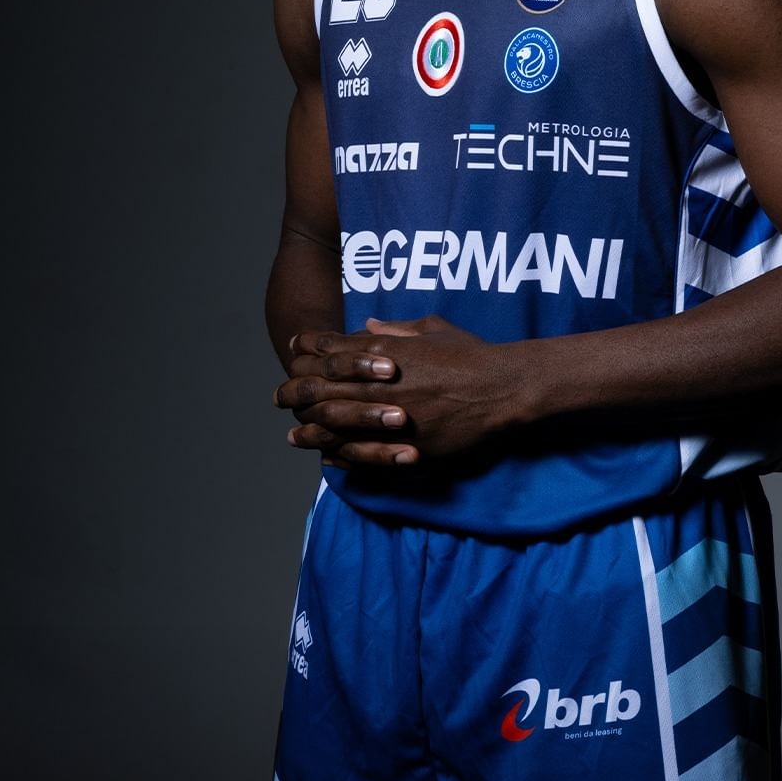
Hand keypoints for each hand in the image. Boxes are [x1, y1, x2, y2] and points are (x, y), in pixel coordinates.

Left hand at [274, 316, 524, 465]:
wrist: (502, 388)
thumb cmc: (471, 353)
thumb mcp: (432, 328)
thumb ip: (396, 328)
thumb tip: (367, 324)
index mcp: (385, 353)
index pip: (331, 350)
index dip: (308, 349)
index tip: (294, 350)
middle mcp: (380, 386)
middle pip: (322, 389)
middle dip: (296, 391)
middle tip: (279, 396)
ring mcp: (390, 420)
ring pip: (334, 426)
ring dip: (309, 428)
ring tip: (294, 434)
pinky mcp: (405, 448)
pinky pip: (362, 455)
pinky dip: (339, 455)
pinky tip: (328, 456)